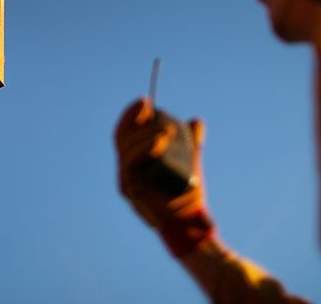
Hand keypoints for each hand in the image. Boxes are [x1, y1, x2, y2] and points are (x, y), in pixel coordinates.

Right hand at [114, 97, 214, 254]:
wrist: (190, 218)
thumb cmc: (187, 191)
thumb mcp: (190, 160)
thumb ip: (192, 141)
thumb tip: (196, 121)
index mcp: (135, 158)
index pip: (125, 131)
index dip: (131, 114)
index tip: (146, 101)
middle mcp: (126, 168)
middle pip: (123, 137)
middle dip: (138, 122)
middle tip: (158, 115)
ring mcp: (126, 179)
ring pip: (126, 149)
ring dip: (145, 135)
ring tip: (167, 132)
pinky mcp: (130, 190)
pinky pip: (131, 165)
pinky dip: (143, 150)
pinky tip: (158, 142)